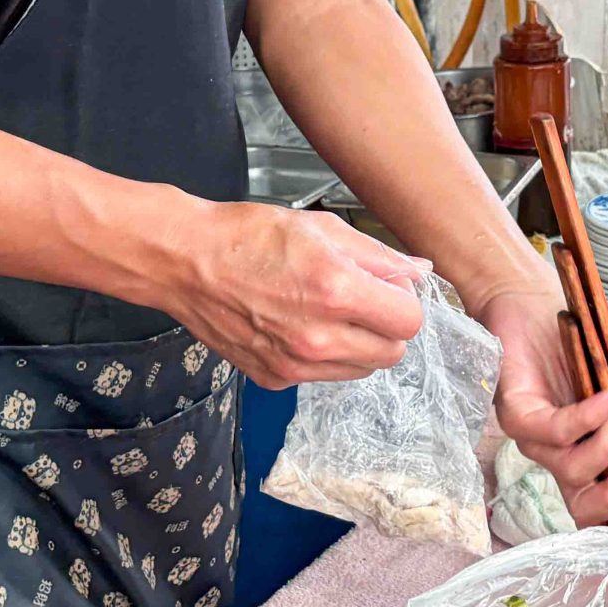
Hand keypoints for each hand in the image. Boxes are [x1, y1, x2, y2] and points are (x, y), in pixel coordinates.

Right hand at [169, 201, 428, 386]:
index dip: (403, 301)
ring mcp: (295, 364)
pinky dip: (323, 356)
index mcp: (336, 292)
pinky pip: (323, 375)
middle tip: (361, 300)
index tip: (387, 289)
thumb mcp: (322, 228)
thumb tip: (420, 272)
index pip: (409, 321)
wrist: (187, 262)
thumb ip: (378, 256)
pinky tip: (297, 324)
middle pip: (391, 353)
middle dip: (385, 327)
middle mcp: (318, 337)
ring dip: (358, 344)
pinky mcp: (275, 378)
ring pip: (361, 369)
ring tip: (326, 311)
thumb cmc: (250, 236)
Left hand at [477, 283, 607, 526]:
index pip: (598, 503)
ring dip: (607, 441)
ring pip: (571, 467)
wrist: (539, 296)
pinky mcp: (516, 412)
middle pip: (582, 502)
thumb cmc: (581, 341)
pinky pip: (553, 431)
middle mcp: (556, 453)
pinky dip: (586, 419)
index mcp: (584, 452)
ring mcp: (534, 437)